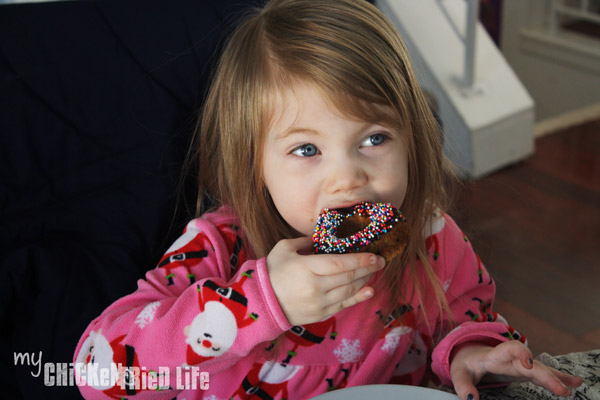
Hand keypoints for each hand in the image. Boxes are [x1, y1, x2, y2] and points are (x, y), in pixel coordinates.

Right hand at [266, 237, 384, 325]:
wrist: (261, 302)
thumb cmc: (272, 271)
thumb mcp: (285, 248)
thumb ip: (306, 242)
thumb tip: (325, 236)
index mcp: (307, 268)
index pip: (340, 264)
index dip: (360, 259)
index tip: (374, 255)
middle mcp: (315, 287)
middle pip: (348, 277)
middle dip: (368, 268)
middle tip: (381, 261)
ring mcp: (319, 303)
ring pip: (349, 291)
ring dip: (365, 281)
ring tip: (373, 272)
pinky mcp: (320, 314)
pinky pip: (343, 305)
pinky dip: (358, 298)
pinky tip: (368, 291)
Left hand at [450, 341, 583, 399]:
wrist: (469, 354)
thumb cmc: (466, 364)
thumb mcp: (459, 373)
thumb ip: (463, 385)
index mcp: (494, 355)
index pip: (509, 349)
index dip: (521, 353)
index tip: (530, 364)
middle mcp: (511, 358)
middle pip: (531, 363)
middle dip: (546, 375)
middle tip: (560, 390)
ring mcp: (520, 364)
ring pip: (540, 369)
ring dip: (557, 377)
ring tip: (575, 384)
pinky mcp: (525, 371)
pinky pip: (542, 374)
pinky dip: (557, 378)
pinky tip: (573, 383)